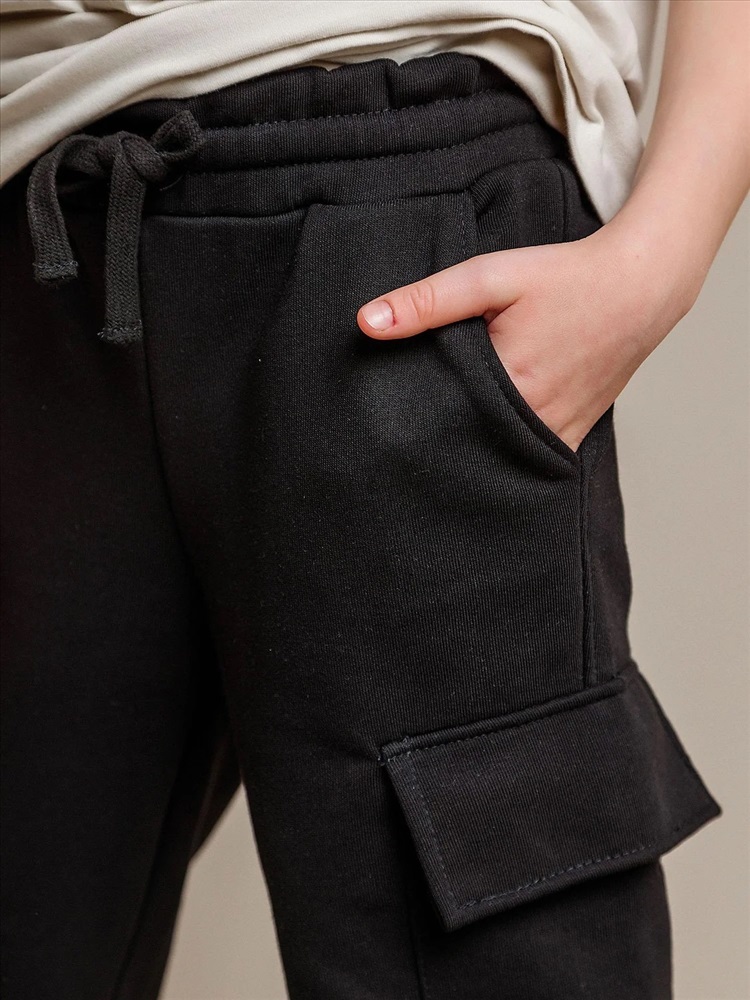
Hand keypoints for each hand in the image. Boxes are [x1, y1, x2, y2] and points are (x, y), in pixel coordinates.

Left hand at [356, 224, 694, 453]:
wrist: (639, 285)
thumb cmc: (564, 277)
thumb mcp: (489, 277)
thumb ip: (426, 302)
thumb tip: (365, 323)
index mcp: (512, 388)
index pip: (441, 424)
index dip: (411, 425)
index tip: (384, 426)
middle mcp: (538, 422)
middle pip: (469, 449)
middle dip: (437, 446)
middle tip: (399, 445)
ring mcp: (560, 434)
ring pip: (499, 460)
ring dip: (471, 453)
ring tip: (437, 446)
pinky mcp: (573, 435)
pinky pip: (529, 458)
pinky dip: (504, 452)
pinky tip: (480, 443)